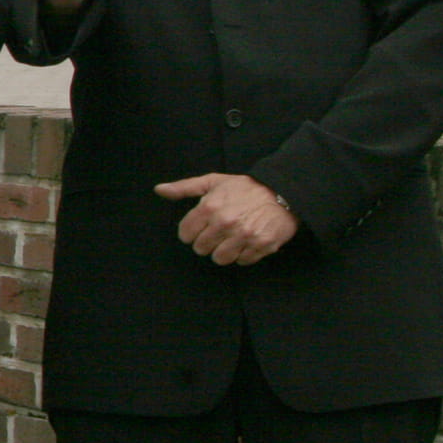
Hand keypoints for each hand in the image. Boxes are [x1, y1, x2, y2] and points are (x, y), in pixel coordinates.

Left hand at [154, 173, 297, 265]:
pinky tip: (246, 242)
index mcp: (210, 207)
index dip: (190, 232)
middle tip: (217, 233)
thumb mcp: (213, 182)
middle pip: (201, 249)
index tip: (199, 228)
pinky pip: (242, 261)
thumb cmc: (245, 188)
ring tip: (230, 239)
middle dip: (206, 242)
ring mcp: (244, 236)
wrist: (283, 192)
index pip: (185, 234)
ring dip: (223, 252)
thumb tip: (159, 190)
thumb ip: (184, 188)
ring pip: (220, 259)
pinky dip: (243, 254)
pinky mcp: (261, 246)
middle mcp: (225, 223)